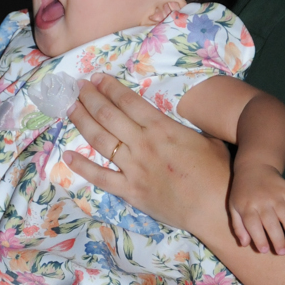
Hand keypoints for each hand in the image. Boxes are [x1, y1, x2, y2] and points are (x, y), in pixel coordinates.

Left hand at [64, 74, 231, 235]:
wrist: (214, 207)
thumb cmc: (217, 172)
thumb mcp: (206, 137)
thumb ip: (182, 127)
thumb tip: (172, 119)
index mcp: (162, 128)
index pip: (128, 101)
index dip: (110, 87)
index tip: (97, 77)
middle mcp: (143, 144)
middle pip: (109, 115)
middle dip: (90, 97)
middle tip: (77, 87)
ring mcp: (134, 168)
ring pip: (101, 140)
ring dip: (83, 121)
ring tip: (70, 107)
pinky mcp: (130, 191)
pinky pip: (101, 177)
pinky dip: (82, 167)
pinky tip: (67, 156)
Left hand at [228, 159, 284, 254]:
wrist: (255, 167)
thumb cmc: (242, 192)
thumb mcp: (234, 207)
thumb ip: (238, 226)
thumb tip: (244, 244)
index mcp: (246, 206)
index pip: (253, 225)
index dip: (259, 238)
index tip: (265, 250)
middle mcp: (262, 201)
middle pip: (271, 222)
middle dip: (278, 239)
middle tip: (282, 253)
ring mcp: (276, 195)